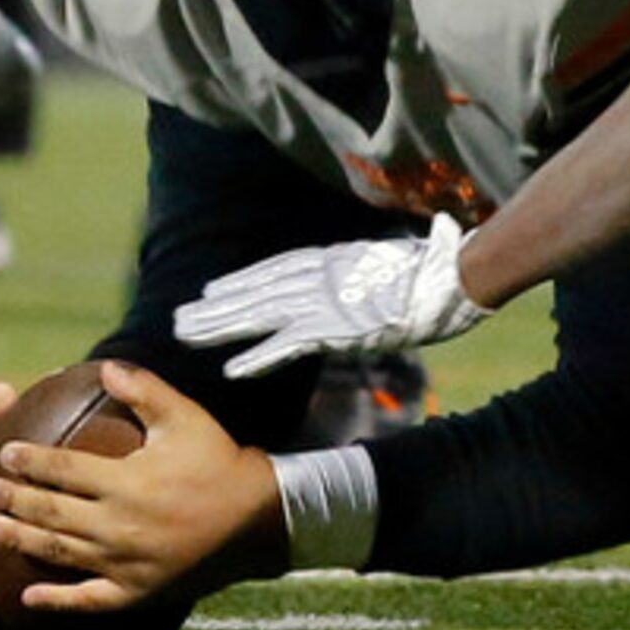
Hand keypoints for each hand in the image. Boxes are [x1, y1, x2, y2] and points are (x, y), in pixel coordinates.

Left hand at [0, 363, 283, 612]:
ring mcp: (126, 563)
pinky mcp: (136, 591)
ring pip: (60, 552)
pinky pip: (89, 599)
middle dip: (13, 499)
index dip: (30, 460)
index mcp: (128, 482)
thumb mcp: (185, 417)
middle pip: (52, 511)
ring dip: (20, 540)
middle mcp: (120, 525)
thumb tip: (104, 366)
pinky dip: (57, 600)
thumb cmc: (217, 461)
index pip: (65, 470)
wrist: (257, 520)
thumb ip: (143, 390)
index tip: (3, 452)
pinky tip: (28, 597)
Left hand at [174, 212, 489, 378]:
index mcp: (332, 260)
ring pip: (260, 314)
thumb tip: (368, 272)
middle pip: (256, 291)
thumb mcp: (397, 260)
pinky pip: (288, 346)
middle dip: (217, 307)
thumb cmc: (436, 268)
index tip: (210, 292)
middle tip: (179, 320)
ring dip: (221, 327)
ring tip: (186, 336)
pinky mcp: (335, 328)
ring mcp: (324, 302)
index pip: (274, 271)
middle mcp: (319, 278)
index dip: (240, 283)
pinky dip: (259, 357)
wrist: (450, 277)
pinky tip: (232, 370)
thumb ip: (376, 268)